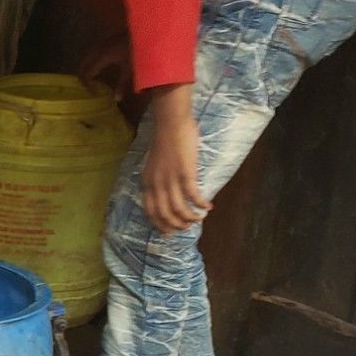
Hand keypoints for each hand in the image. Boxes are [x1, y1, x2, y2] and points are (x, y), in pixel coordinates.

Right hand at [81, 31, 131, 93]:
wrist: (143, 33)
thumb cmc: (136, 50)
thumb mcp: (130, 69)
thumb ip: (122, 84)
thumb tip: (116, 99)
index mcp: (102, 58)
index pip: (87, 74)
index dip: (87, 85)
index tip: (93, 94)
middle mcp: (98, 50)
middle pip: (83, 65)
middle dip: (83, 77)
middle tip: (88, 88)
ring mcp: (101, 44)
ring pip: (86, 58)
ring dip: (85, 69)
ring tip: (91, 79)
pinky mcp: (105, 42)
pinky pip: (92, 53)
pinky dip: (90, 62)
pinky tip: (98, 67)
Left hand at [140, 88, 209, 233]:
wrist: (171, 123)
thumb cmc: (164, 139)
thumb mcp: (153, 163)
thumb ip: (157, 177)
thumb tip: (165, 189)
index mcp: (147, 181)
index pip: (150, 210)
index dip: (159, 224)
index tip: (168, 232)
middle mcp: (157, 184)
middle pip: (165, 214)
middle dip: (176, 225)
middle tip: (187, 228)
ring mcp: (170, 180)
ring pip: (179, 209)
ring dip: (190, 218)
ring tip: (199, 219)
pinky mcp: (185, 174)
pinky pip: (193, 196)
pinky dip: (201, 205)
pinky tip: (208, 207)